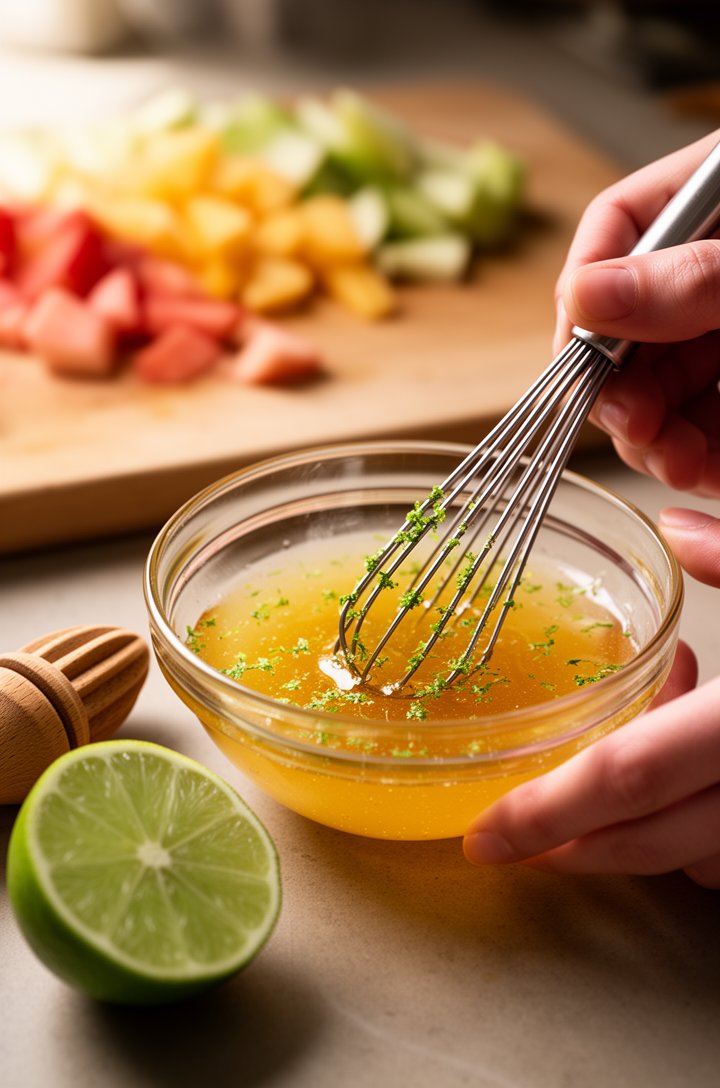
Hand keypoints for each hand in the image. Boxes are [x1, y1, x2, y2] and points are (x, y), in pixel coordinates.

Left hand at [463, 509, 719, 888]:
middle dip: (568, 845)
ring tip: (601, 788)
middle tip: (509, 838)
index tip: (482, 836)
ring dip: (633, 837)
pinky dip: (693, 835)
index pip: (626, 776)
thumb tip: (672, 528)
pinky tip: (686, 789)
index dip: (545, 812)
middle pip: (645, 837)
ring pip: (691, 857)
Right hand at [554, 131, 719, 496]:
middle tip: (632, 423)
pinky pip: (702, 417)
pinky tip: (697, 468)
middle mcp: (713, 267)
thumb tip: (587, 298)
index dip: (587, 287)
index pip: (622, 223)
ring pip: (662, 380)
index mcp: (716, 201)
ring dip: (656, 432)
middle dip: (622, 383)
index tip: (579, 348)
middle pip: (632, 319)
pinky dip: (695, 451)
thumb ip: (695, 275)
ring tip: (675, 461)